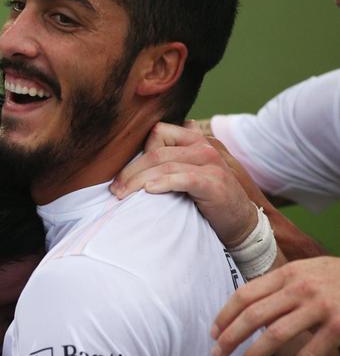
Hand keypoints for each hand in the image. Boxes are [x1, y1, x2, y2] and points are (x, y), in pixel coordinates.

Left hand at [111, 121, 263, 246]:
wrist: (240, 222)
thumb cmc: (207, 199)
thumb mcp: (189, 173)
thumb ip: (171, 159)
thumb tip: (144, 146)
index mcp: (195, 141)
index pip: (158, 133)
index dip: (137, 152)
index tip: (121, 175)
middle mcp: (203, 148)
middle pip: (156, 152)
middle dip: (130, 171)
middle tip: (115, 190)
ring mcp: (211, 164)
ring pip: (164, 166)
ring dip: (138, 181)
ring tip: (123, 195)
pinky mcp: (214, 183)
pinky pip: (184, 178)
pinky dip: (164, 183)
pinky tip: (149, 191)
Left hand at [213, 256, 339, 355]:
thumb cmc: (337, 279)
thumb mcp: (307, 272)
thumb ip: (281, 288)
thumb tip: (249, 313)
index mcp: (288, 274)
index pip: (245, 295)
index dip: (225, 316)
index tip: (213, 333)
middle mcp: (300, 288)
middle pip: (253, 316)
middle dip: (230, 338)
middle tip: (216, 355)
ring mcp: (320, 307)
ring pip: (275, 335)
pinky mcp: (338, 326)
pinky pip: (310, 355)